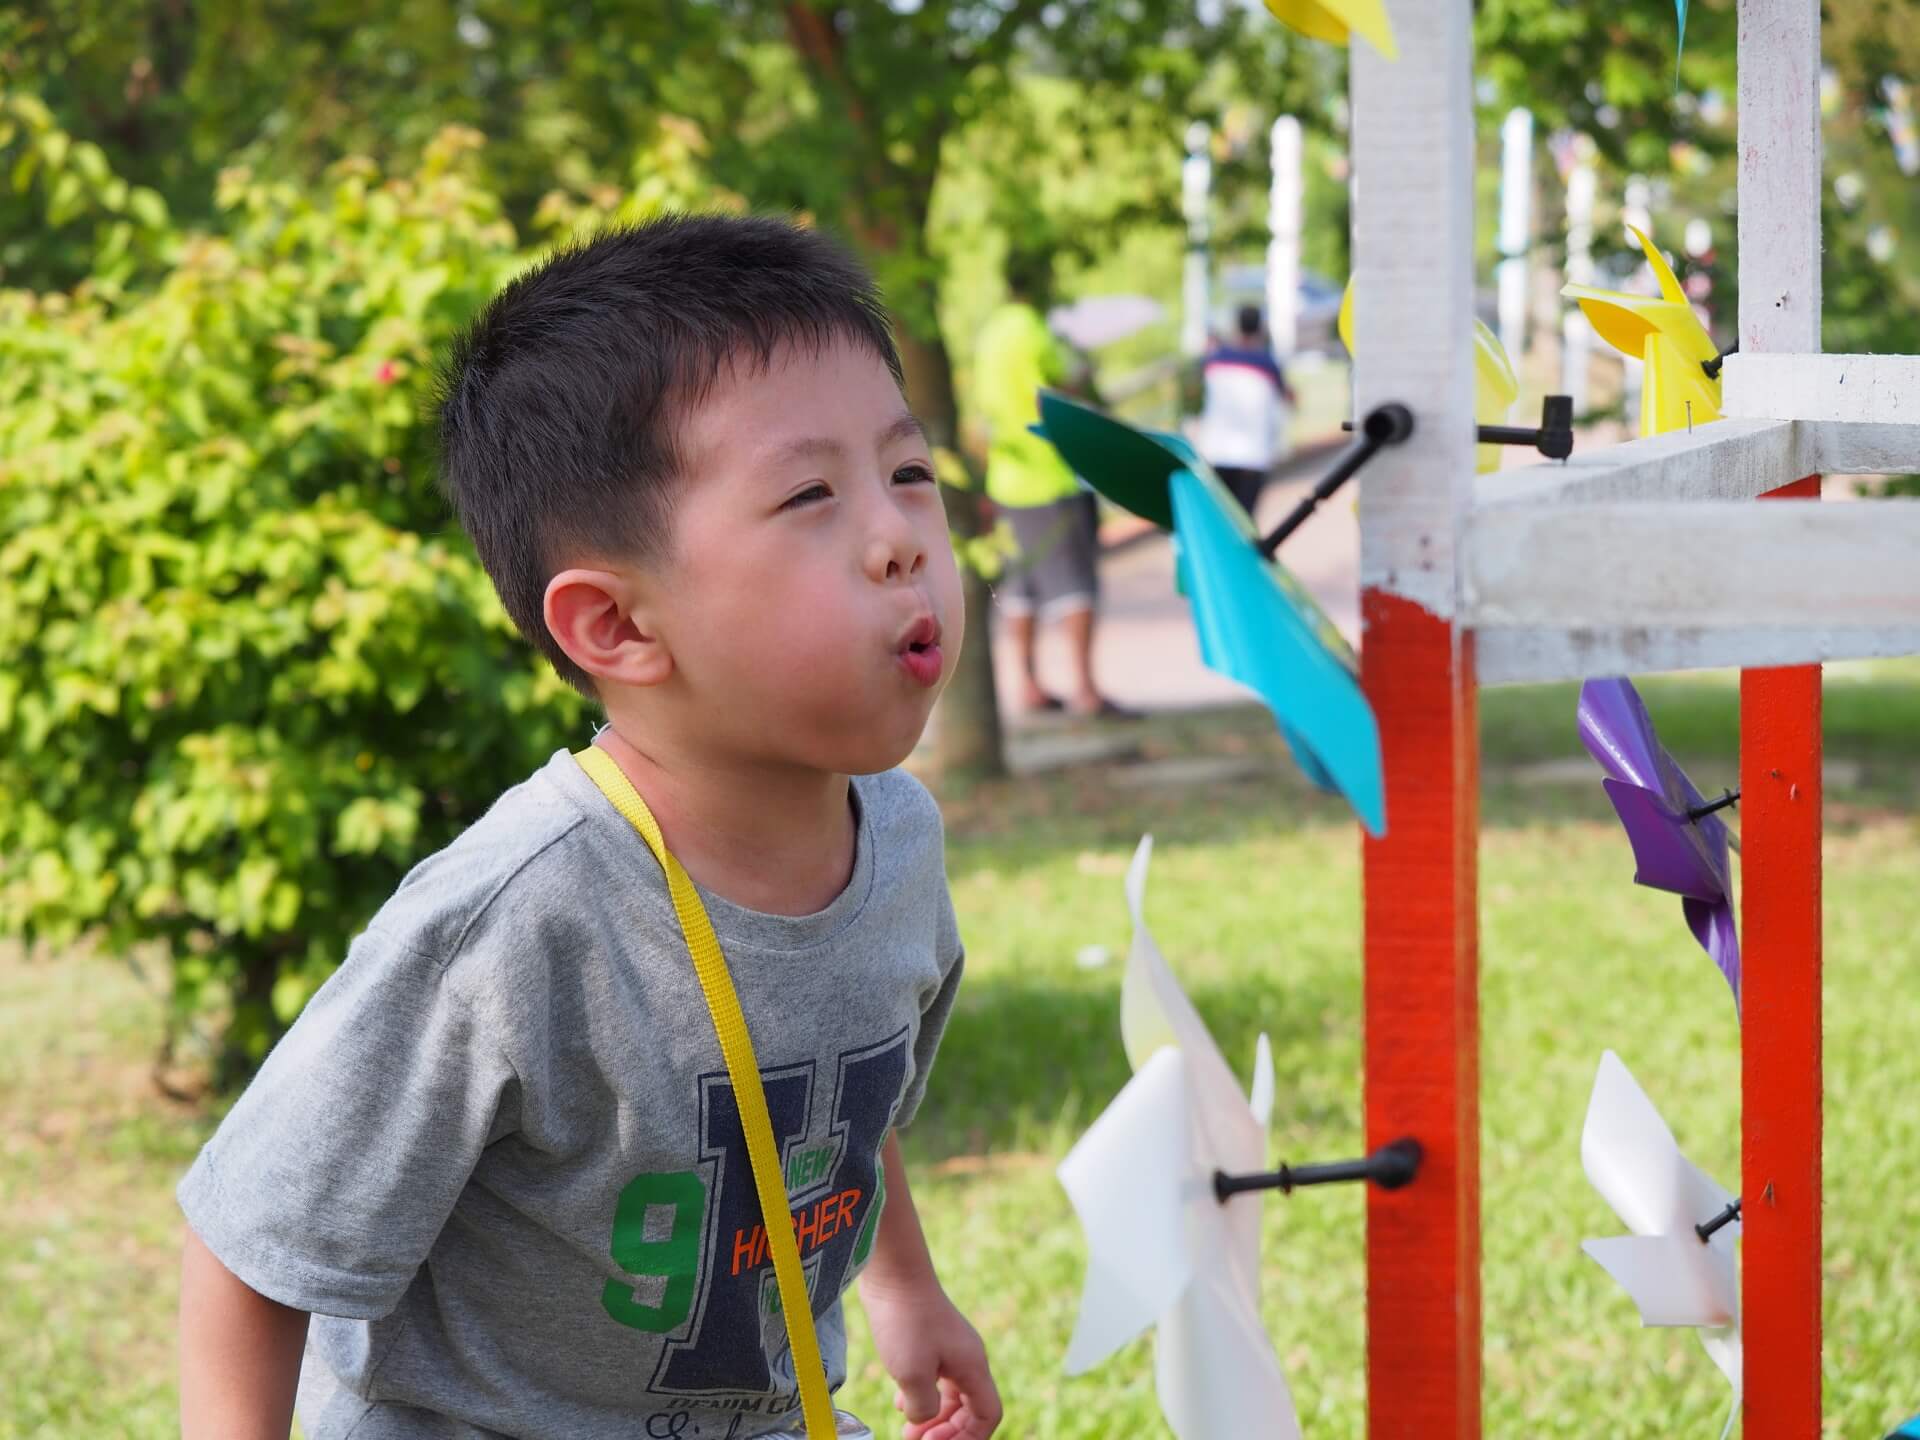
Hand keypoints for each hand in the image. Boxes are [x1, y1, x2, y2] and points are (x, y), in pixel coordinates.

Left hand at [860, 1278, 1000, 1439]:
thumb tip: (924, 1418)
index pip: (988, 1414)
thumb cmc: (905, 1320)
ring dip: (933, 1416)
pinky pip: (936, 1378)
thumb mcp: (911, 1374)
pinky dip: (922, 1395)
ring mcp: (950, 1347)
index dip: (969, 1438)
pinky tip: (900, 1401)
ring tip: (907, 1430)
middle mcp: (967, 1358)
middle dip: (947, 1431)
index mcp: (972, 1367)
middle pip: (970, 1408)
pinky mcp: (931, 1339)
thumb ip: (924, 1406)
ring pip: (951, 1394)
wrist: (894, 1273)